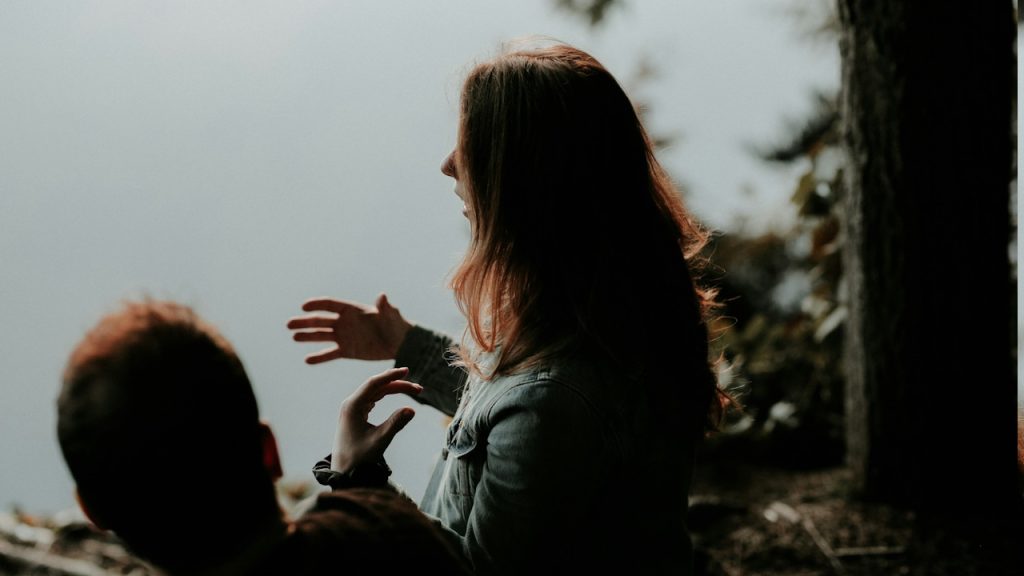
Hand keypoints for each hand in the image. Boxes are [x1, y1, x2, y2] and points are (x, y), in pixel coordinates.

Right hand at [287, 293, 412, 363]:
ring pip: (322, 336)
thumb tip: (382, 296)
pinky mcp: (346, 351)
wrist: (399, 343)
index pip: (330, 305)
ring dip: (307, 336)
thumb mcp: (390, 315)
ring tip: (294, 337)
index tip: (304, 307)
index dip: (317, 305)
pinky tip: (307, 360)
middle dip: (305, 322)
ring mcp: (344, 336)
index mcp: (352, 310)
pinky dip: (319, 357)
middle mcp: (344, 322)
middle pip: (320, 320)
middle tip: (289, 324)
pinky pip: (330, 354)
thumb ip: (384, 307)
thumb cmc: (396, 325)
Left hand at [332, 367, 420, 472]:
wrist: (344, 471)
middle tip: (419, 389)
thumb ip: (395, 424)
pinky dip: (386, 395)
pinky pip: (373, 398)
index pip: (373, 383)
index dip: (390, 376)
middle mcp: (351, 404)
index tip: (406, 371)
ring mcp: (353, 408)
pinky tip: (396, 392)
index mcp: (352, 406)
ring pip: (376, 392)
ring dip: (394, 389)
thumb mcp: (380, 440)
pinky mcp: (356, 414)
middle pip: (377, 386)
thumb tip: (412, 409)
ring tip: (413, 390)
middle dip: (397, 384)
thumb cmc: (359, 458)